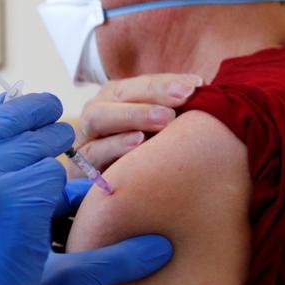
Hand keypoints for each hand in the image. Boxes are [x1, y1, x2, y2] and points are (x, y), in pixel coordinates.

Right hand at [0, 12, 72, 284]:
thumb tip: (9, 102)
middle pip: (16, 111)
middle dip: (42, 130)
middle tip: (44, 160)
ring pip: (43, 143)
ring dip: (53, 167)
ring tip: (32, 204)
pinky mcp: (5, 198)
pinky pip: (54, 176)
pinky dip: (58, 196)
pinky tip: (37, 223)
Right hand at [71, 74, 202, 173]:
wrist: (112, 202)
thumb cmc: (144, 166)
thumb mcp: (159, 137)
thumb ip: (175, 117)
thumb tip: (207, 97)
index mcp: (117, 100)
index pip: (141, 83)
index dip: (167, 81)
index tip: (196, 84)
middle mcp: (98, 113)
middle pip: (118, 93)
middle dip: (152, 92)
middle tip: (184, 97)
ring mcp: (85, 138)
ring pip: (99, 117)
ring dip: (133, 114)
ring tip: (166, 119)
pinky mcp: (77, 166)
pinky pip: (92, 152)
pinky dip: (115, 145)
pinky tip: (138, 143)